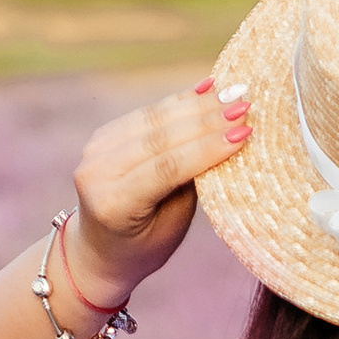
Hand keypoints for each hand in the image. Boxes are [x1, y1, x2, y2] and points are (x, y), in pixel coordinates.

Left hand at [58, 78, 253, 313]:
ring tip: (232, 94)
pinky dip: (179, 102)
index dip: (206, 147)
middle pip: (159, 137)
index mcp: (113, 205)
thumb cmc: (144, 245)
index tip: (243, 132)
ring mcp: (95, 149)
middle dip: (205, 119)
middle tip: (244, 105)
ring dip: (196, 104)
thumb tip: (222, 138)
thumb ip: (189, 184)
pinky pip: (146, 113)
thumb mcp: (171, 226)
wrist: (98, 250)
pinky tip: (206, 89)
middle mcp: (97, 172)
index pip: (166, 167)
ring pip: (152, 118)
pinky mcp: (103, 134)